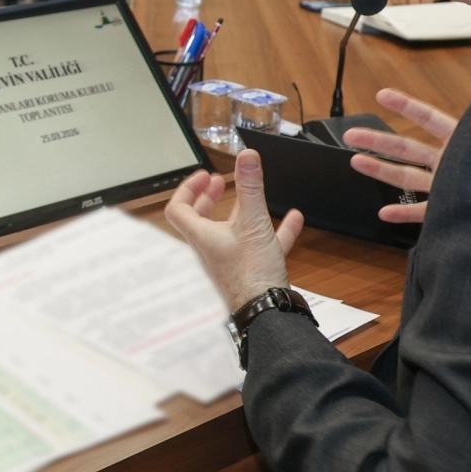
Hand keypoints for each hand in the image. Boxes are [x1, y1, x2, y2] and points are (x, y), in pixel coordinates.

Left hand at [165, 151, 303, 311]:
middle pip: (199, 220)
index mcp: (203, 236)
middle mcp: (212, 248)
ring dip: (239, 211)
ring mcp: (231, 260)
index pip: (179, 209)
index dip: (187, 189)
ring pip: (230, 231)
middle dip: (207, 197)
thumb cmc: (252, 276)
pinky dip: (273, 230)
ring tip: (251, 197)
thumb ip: (251, 188)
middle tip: (217, 182)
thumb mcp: (253, 223)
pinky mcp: (252, 270)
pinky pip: (260, 244)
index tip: (203, 175)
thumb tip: (246, 157)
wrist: (267, 314)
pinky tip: (292, 220)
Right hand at [344, 87, 456, 223]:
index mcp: (465, 141)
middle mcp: (453, 162)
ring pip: (408, 177)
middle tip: (352, 134)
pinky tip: (386, 214)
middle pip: (407, 147)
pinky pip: (424, 212)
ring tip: (356, 163)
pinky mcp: (453, 210)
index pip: (429, 118)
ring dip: (381, 170)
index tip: (382, 95)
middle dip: (377, 140)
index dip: (406, 106)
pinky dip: (404, 213)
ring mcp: (449, 185)